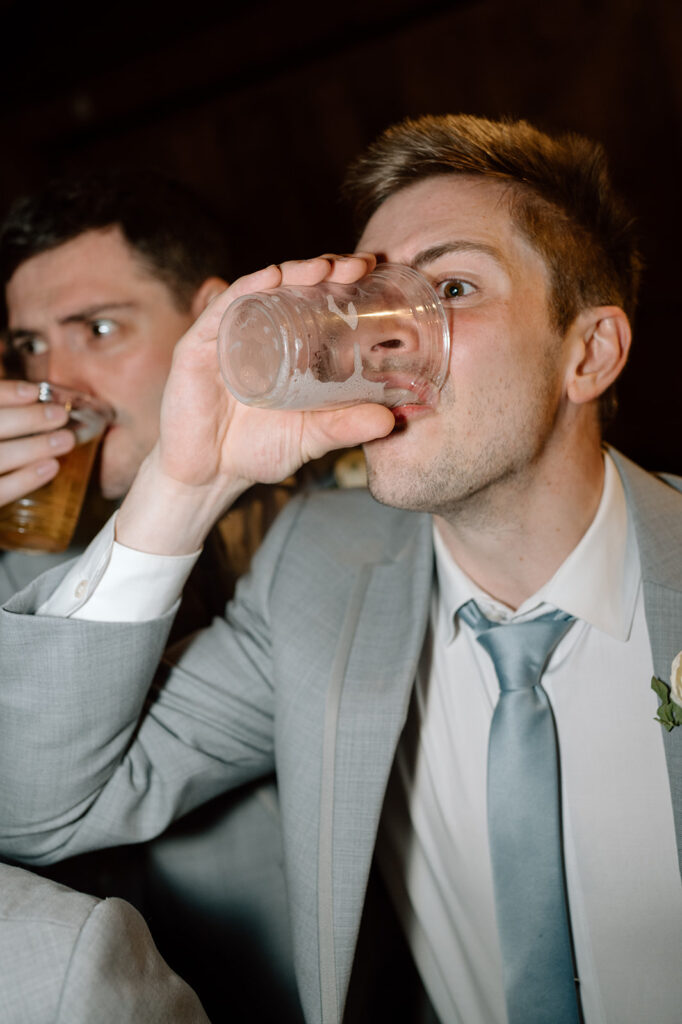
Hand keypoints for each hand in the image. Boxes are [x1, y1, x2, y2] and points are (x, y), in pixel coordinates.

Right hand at [0, 380, 74, 506]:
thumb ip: (5, 414)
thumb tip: (30, 395)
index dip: (5, 394)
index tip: (33, 391)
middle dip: (26, 419)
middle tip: (58, 415)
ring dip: (34, 447)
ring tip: (64, 440)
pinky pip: (0, 492)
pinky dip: (26, 479)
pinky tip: (50, 467)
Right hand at [117, 254, 394, 553]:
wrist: (208, 476)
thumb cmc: (256, 451)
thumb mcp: (310, 438)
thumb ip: (345, 428)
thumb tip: (389, 421)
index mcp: (287, 347)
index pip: (317, 303)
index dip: (344, 284)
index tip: (375, 273)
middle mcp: (258, 332)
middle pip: (294, 287)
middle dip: (328, 269)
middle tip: (360, 266)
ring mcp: (228, 335)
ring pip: (263, 289)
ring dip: (295, 271)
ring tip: (325, 267)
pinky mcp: (199, 345)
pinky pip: (224, 307)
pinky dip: (249, 287)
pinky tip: (273, 276)